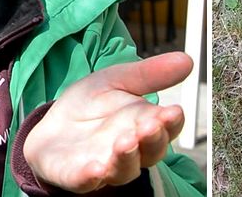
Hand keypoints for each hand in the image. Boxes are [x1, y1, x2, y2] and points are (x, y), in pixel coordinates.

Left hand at [23, 52, 192, 192]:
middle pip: (151, 152)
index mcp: (146, 126)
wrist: (52, 124)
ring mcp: (105, 165)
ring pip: (123, 170)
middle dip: (152, 139)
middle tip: (150, 125)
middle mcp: (132, 151)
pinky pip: (86, 182)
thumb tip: (189, 60)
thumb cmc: (92, 104)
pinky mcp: (77, 176)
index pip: (167, 127)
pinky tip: (95, 168)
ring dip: (126, 158)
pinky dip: (91, 177)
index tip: (173, 111)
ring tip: (126, 142)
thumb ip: (149, 74)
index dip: (171, 122)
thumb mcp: (118, 79)